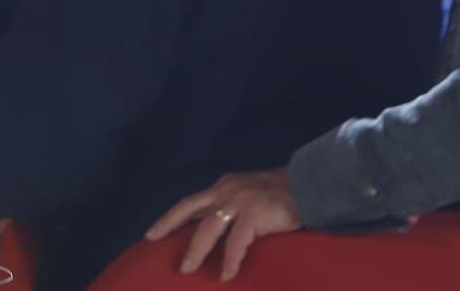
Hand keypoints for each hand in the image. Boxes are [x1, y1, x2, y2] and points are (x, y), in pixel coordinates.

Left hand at [145, 168, 301, 280]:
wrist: (307, 186)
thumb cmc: (280, 193)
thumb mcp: (248, 193)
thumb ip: (232, 206)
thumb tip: (217, 225)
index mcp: (223, 186)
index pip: (191, 202)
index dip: (172, 217)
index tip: (153, 231)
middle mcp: (225, 191)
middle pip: (189, 209)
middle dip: (169, 225)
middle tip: (152, 240)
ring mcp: (238, 202)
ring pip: (208, 228)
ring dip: (196, 250)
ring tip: (187, 269)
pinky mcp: (253, 216)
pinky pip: (236, 243)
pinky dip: (230, 260)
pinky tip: (226, 274)